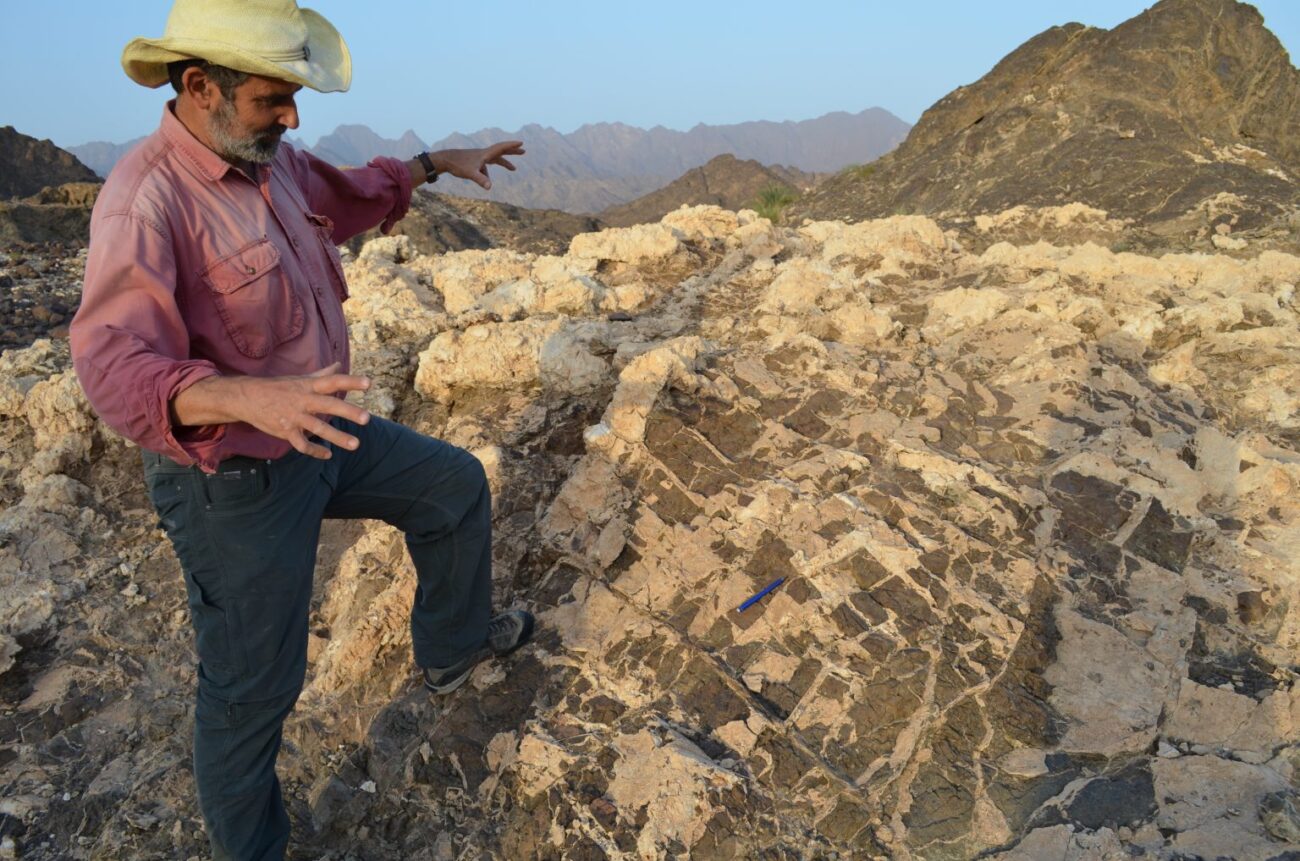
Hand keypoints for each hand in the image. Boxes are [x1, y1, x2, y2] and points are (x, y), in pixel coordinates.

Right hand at [173, 363, 371, 458]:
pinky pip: (302, 444)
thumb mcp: (300, 378)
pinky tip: (328, 454)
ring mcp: (294, 417)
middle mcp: (303, 400)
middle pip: (328, 405)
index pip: (332, 381)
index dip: (350, 381)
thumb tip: (339, 364)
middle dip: (348, 412)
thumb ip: (322, 374)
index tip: (369, 383)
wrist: (246, 398)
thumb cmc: (278, 387)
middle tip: (367, 418)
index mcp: (308, 386)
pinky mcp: (285, 431)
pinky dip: (315, 451)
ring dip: (337, 437)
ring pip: (318, 428)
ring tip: (355, 444)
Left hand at [430, 141, 524, 189]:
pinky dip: (488, 173)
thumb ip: (481, 180)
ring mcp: (479, 158)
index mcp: (485, 154)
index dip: (511, 146)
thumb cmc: (458, 165)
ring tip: (513, 169)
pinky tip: (485, 181)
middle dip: (513, 151)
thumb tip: (490, 187)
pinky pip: (486, 167)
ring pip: (496, 159)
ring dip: (505, 163)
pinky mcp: (475, 162)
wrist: (445, 160)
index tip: (521, 143)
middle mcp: (483, 154)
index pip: (501, 148)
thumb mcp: (470, 174)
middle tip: (524, 151)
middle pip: (501, 151)